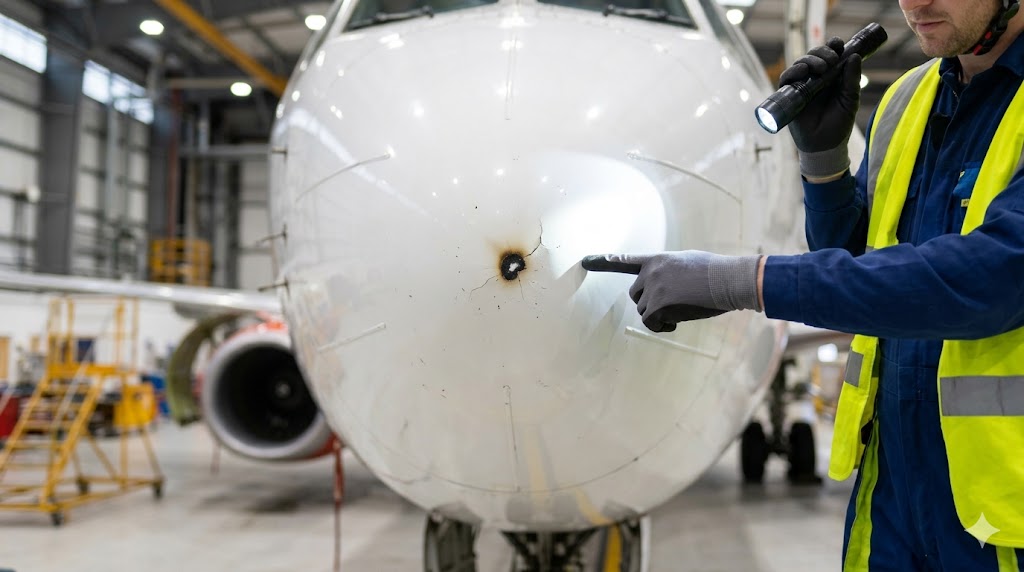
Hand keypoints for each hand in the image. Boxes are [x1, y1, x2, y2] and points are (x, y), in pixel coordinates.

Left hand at [582, 251, 761, 332]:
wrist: (728, 279)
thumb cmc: (716, 273)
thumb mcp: (688, 262)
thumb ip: (671, 272)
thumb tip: (668, 289)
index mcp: (658, 260)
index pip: (626, 261)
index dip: (604, 261)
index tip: (585, 261)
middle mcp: (650, 272)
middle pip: (635, 295)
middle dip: (649, 303)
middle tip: (672, 305)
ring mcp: (653, 288)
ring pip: (644, 311)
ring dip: (659, 316)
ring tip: (682, 310)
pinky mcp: (658, 305)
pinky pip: (650, 323)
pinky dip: (661, 327)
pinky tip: (677, 323)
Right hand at [781, 37, 861, 153]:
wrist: (825, 145)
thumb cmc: (839, 123)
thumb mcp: (850, 99)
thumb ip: (852, 78)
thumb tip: (854, 56)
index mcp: (832, 76)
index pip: (830, 54)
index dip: (832, 46)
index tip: (837, 44)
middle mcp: (816, 78)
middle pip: (814, 55)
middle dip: (821, 52)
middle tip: (831, 60)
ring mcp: (802, 86)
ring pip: (800, 63)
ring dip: (809, 60)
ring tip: (820, 68)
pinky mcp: (789, 95)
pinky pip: (786, 78)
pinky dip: (792, 71)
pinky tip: (802, 72)